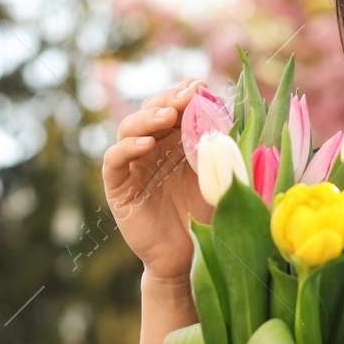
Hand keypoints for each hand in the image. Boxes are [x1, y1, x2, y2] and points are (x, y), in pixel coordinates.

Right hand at [103, 78, 215, 282]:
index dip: (183, 93)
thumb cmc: (209, 217)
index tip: (200, 85)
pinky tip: (146, 144)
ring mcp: (133, 166)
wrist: (190, 258)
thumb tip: (229, 112)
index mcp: (176, 141)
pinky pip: (114, 161)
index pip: (175, 107)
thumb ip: (221, 147)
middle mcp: (152, 149)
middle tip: (186, 96)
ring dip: (147, 118)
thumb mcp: (219, 176)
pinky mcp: (118, 187)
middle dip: (168, 100)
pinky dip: (127, 148)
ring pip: (129, 129)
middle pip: (150, 111)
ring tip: (168, 115)